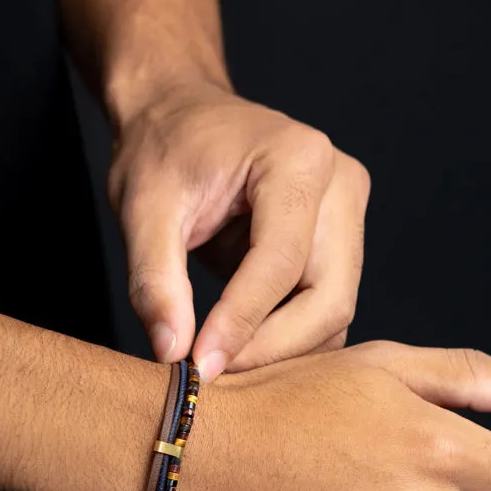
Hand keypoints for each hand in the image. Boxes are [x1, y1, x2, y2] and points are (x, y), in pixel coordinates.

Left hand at [108, 80, 369, 380]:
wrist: (180, 115)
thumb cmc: (162, 150)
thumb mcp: (142, 210)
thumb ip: (154, 280)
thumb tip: (172, 352)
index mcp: (298, 160)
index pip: (280, 265)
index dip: (241, 325)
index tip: (199, 367)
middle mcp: (341, 184)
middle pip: (328, 298)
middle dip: (271, 348)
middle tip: (211, 375)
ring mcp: (348, 214)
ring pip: (333, 312)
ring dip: (281, 350)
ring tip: (220, 363)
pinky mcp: (342, 241)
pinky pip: (324, 308)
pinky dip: (287, 338)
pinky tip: (241, 348)